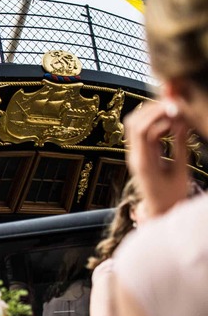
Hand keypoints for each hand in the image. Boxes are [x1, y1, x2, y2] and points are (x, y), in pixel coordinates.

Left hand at [125, 101, 189, 217]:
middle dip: (152, 109)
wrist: (160, 211)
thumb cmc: (171, 197)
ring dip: (151, 114)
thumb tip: (183, 123)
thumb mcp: (180, 172)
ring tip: (173, 111)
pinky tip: (171, 122)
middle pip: (133, 122)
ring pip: (134, 125)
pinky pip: (142, 132)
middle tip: (173, 103)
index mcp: (143, 162)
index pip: (142, 130)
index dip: (157, 114)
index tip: (175, 107)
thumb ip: (180, 146)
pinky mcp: (139, 153)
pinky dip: (155, 123)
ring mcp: (134, 154)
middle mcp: (134, 155)